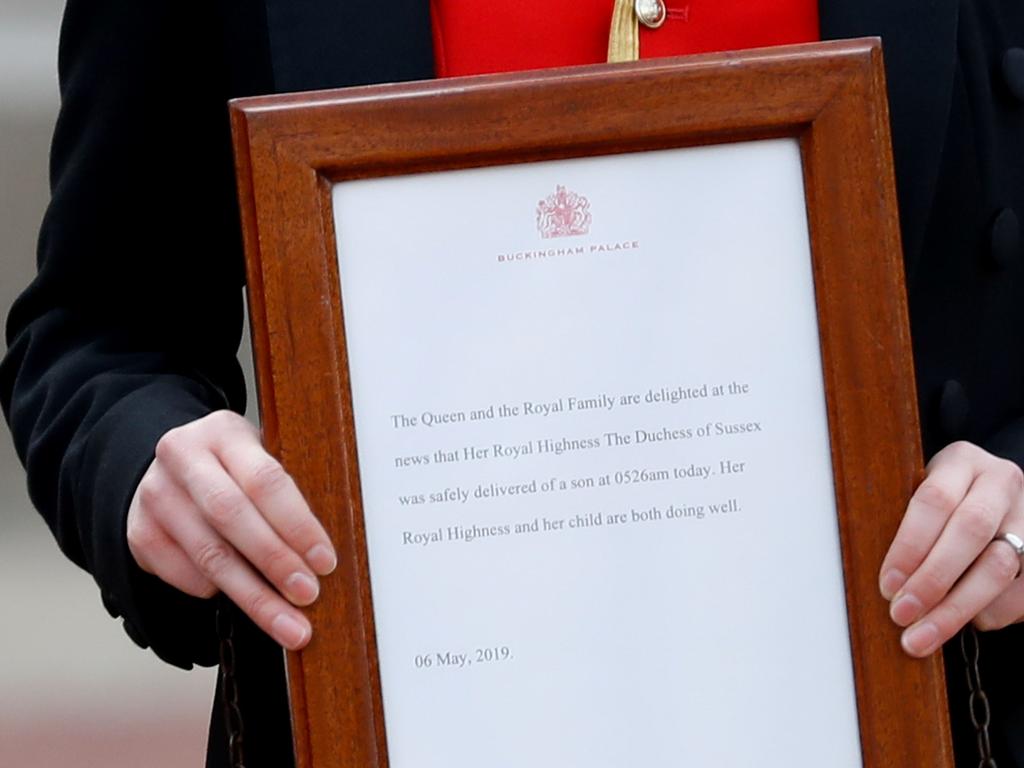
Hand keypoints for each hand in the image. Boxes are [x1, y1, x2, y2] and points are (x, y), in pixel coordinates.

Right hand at [126, 410, 336, 649]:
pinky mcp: (140, 532)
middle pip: (231, 515)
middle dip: (274, 561)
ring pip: (208, 554)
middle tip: (307, 595)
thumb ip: (285, 495)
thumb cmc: (233, 468)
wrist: (173, 467)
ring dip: (253, 595)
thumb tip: (322, 556)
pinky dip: (214, 592)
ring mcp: (155, 494)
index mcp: (224, 432)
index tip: (324, 562)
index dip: (297, 524)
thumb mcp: (259, 459)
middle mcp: (182, 457)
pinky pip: (183, 574)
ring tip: (287, 624)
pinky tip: (239, 600)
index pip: (265, 479)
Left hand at [880, 441, 1023, 656]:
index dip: (909, 545)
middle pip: (971, 530)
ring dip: (957, 608)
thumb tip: (884, 580)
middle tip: (901, 614)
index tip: (888, 584)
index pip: (934, 499)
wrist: (990, 498)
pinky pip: (1022, 592)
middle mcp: (1001, 483)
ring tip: (922, 635)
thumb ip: (903, 525)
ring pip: (1000, 566)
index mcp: (961, 461)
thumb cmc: (937, 506)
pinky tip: (965, 624)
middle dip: (933, 579)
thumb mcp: (916, 495)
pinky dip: (990, 614)